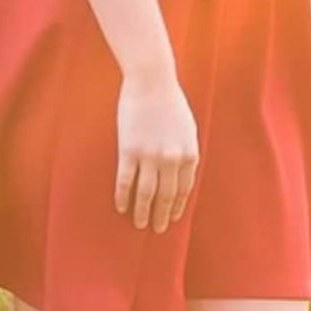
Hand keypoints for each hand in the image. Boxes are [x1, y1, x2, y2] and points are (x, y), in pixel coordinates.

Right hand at [114, 69, 199, 232]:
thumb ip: (185, 151)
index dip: (177, 205)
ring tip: (139, 224)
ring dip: (142, 212)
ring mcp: (149, 156)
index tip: (172, 217)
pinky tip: (121, 207)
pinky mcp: (129, 150)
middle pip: (166, 196)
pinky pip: (125, 181)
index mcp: (189, 153)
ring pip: (145, 194)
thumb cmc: (170, 101)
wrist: (151, 81)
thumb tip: (180, 173)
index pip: (184, 189)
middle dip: (161, 215)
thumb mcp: (187, 128)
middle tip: (157, 229)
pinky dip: (123, 197)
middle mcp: (171, 159)